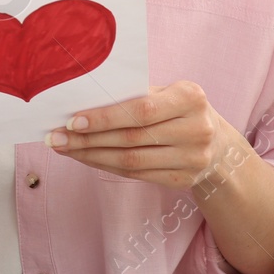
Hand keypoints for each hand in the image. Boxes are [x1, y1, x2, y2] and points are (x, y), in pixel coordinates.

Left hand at [47, 82, 249, 191]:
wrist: (217, 144)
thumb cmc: (178, 109)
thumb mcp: (167, 93)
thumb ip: (134, 94)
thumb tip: (81, 101)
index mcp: (191, 97)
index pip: (140, 109)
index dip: (104, 117)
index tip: (71, 120)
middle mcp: (197, 129)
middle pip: (132, 138)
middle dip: (87, 139)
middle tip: (55, 137)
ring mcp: (193, 159)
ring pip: (131, 161)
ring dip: (91, 156)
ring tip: (64, 148)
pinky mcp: (185, 181)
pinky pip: (137, 175)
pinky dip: (106, 166)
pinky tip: (86, 158)